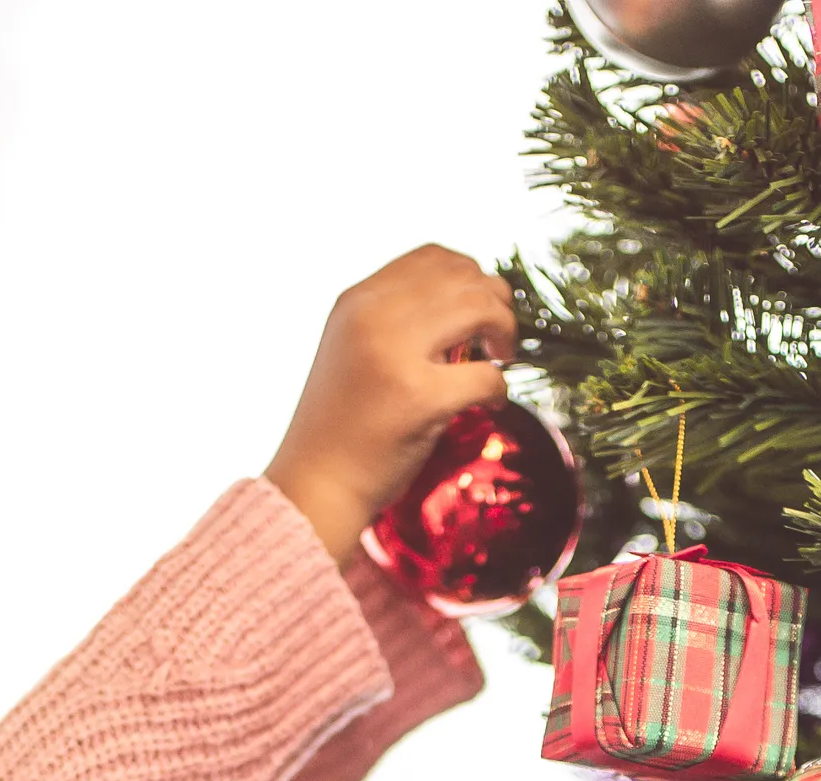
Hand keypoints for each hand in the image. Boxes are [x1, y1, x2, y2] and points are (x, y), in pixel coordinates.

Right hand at [266, 244, 519, 561]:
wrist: (316, 485)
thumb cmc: (342, 425)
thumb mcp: (354, 349)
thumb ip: (395, 319)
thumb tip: (466, 297)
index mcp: (358, 300)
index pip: (433, 256)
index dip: (470, 276)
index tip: (477, 310)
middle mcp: (373, 317)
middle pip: (465, 276)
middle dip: (497, 303)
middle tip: (498, 341)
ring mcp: (395, 356)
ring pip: (481, 308)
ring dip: (505, 332)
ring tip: (498, 361)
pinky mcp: (418, 400)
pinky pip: (487, 376)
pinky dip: (499, 389)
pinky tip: (488, 403)